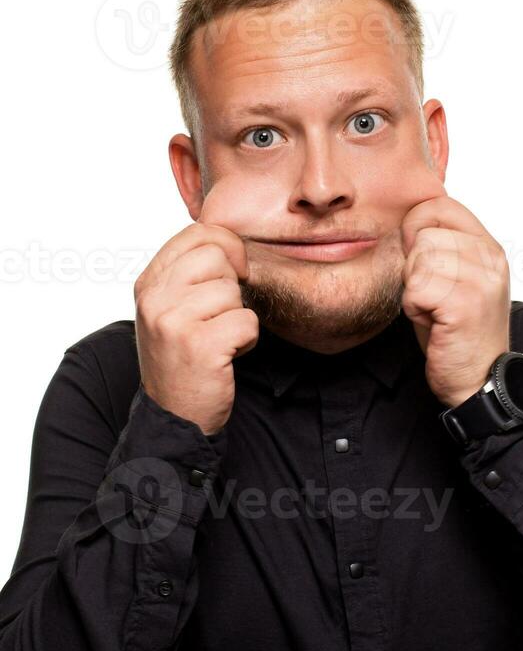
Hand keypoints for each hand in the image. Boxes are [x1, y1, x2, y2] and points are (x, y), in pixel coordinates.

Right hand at [133, 221, 258, 436]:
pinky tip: (227, 355)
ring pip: (234, 291)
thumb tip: (228, 240)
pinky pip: (247, 321)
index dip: (227, 245)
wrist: (174, 417)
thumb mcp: (169, 309)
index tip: (234, 270)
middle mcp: (154, 299)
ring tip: (219, 339)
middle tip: (220, 314)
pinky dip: (247, 340)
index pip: (196, 233)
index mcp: (147, 284)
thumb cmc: (180, 359)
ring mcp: (174, 322)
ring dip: (238, 317)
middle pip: (217, 255)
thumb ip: (187, 273)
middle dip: (232, 284)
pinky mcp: (200, 346)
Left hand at [400, 191, 510, 408]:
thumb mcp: (454, 279)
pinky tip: (433, 322)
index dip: (416, 226)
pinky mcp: (465, 303)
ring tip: (434, 309)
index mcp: (488, 247)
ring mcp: (481, 280)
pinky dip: (414, 308)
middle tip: (432, 296)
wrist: (478, 380)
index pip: (441, 205)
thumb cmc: (457, 331)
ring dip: (414, 290)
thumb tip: (406, 222)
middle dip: (414, 267)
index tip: (417, 257)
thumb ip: (440, 247)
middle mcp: (491, 258)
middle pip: (424, 236)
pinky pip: (416, 289)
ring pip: (418, 261)